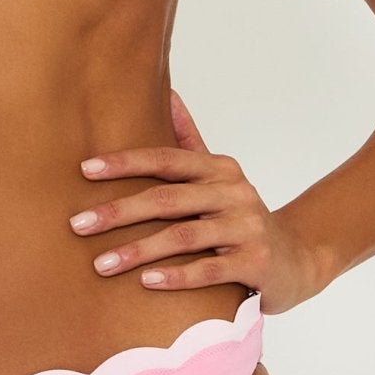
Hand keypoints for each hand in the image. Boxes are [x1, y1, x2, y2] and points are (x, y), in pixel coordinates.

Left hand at [67, 87, 323, 314]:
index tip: (84, 170)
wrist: (297, 259)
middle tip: (78, 224)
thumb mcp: (219, 178)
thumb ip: (190, 141)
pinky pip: (210, 270)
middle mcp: (234, 193)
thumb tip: (168, 93)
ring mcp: (247, 228)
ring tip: (102, 263)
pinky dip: (177, 276)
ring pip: (184, 236)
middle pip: (167, 199)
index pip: (165, 159)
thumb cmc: (241, 218)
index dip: (124, 163)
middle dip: (118, 211)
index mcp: (219, 169)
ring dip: (139, 250)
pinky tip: (146, 281)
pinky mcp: (257, 263)